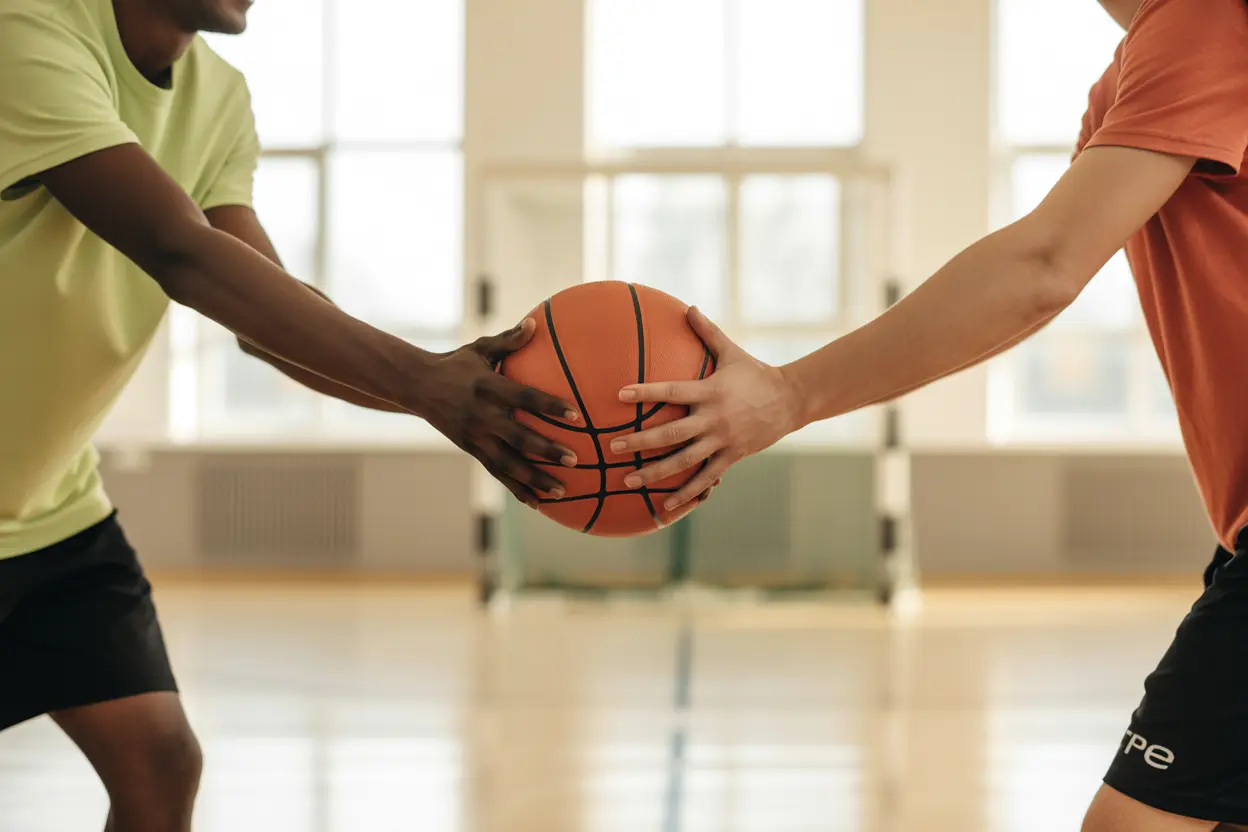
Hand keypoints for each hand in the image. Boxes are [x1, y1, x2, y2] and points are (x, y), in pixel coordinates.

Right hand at [417, 319, 581, 507]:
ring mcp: (475, 436)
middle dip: (547, 450)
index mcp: (488, 388)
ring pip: (509, 463)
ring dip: (536, 478)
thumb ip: (508, 341)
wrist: (418, 386)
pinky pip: (497, 473)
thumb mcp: (480, 348)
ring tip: (563, 490)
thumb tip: (534, 323)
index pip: (524, 398)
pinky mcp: (471, 450)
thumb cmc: (456, 363)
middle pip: (519, 437)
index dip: (549, 406)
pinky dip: (517, 488)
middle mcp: (482, 416)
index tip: (576, 415)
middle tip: (575, 459)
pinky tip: (538, 502)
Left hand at [609, 308, 803, 510]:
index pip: (672, 391)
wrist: (791, 400)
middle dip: (640, 441)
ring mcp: (722, 440)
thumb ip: (707, 332)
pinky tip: (665, 506)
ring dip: (654, 472)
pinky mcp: (731, 456)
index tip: (620, 395)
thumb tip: (688, 307)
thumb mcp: (732, 352)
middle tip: (613, 446)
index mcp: (710, 391)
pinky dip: (686, 493)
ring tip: (628, 480)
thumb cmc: (756, 373)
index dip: (646, 393)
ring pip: (684, 460)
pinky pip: (706, 477)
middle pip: (671, 433)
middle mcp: (713, 418)